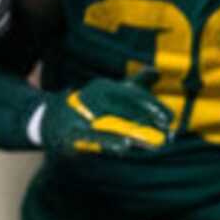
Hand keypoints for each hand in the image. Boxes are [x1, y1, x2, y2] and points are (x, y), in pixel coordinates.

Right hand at [37, 79, 174, 156]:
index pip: (133, 94)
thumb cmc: (87, 107)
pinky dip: (108, 141)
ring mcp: (81, 114)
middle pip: (124, 105)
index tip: (170, 119)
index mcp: (104, 87)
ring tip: (152, 141)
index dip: (152, 105)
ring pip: (111, 121)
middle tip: (166, 130)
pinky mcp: (71, 132)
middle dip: (147, 116)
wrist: (49, 120)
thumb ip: (135, 84)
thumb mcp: (110, 92)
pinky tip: (124, 148)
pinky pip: (92, 136)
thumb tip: (156, 72)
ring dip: (134, 131)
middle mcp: (93, 96)